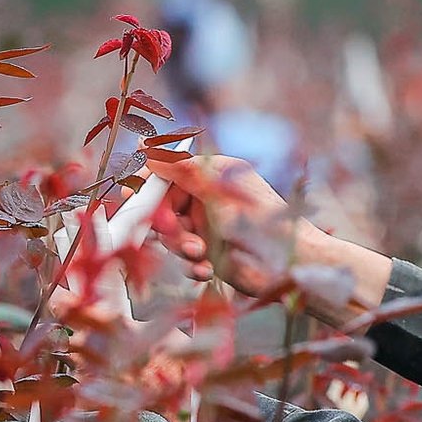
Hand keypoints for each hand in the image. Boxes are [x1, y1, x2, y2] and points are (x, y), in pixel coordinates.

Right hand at [147, 153, 319, 299]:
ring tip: (200, 254)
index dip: (149, 185)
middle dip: (167, 225)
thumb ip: (182, 171)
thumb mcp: (218, 192)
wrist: (289, 265)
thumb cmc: (261, 222)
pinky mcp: (211, 255)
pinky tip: (206, 270)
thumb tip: (149, 151)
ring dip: (181, 247)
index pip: (168, 174)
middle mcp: (207, 199)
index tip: (132, 195)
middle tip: (178, 234)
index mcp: (212, 175)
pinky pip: (185, 259)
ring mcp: (208, 227)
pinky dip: (192, 266)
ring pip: (171, 236)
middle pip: (163, 208)